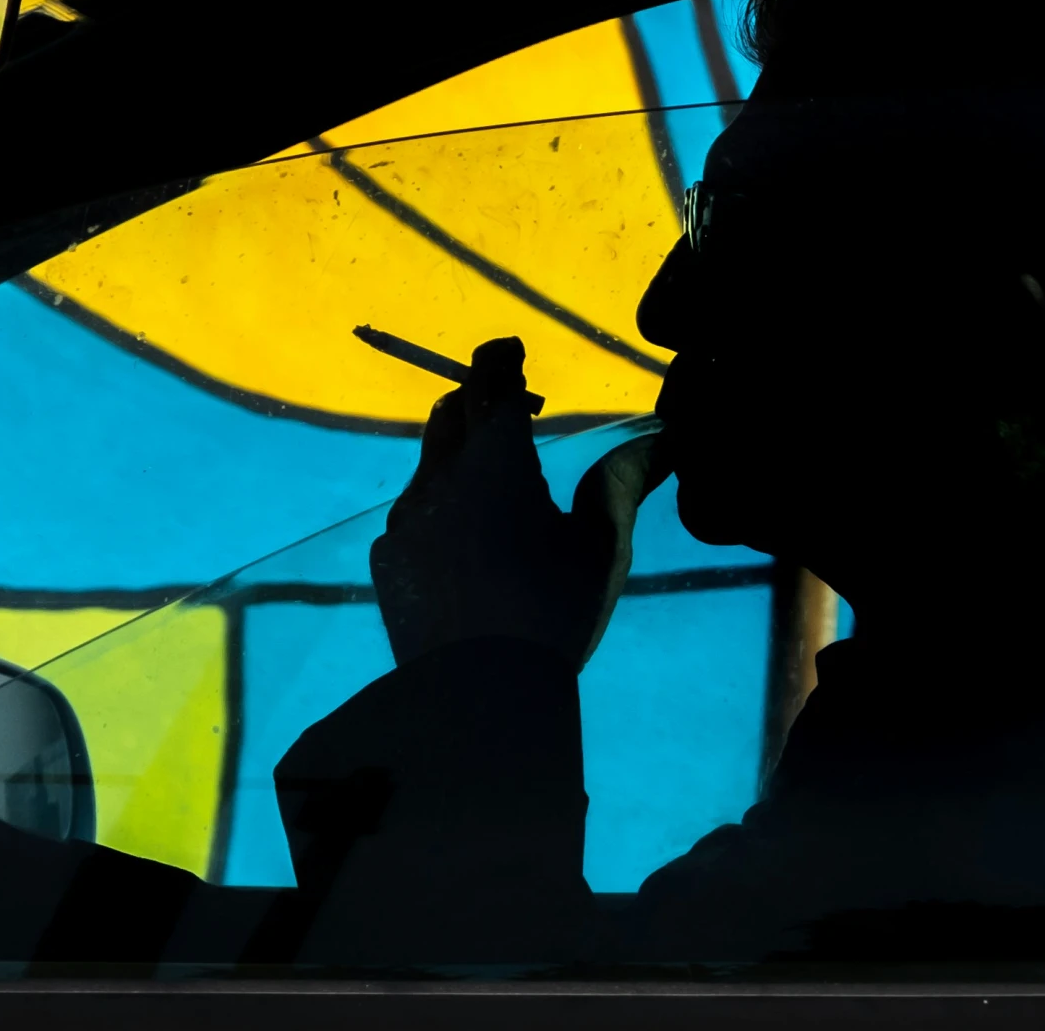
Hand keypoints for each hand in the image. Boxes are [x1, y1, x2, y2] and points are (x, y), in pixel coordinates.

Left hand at [369, 338, 638, 668]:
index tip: (514, 353)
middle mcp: (442, 476)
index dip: (502, 360)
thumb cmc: (552, 611)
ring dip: (457, 456)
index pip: (491, 383)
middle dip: (478, 399)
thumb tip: (657, 441)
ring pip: (430, 464)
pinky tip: (464, 547)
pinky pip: (414, 514)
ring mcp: (406, 517)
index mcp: (497, 461)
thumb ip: (621, 484)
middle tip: (508, 408)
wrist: (475, 692)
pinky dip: (440, 510)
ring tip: (490, 483)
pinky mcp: (387, 556)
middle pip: (452, 413)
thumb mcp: (601, 547)